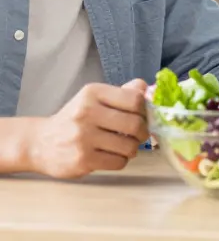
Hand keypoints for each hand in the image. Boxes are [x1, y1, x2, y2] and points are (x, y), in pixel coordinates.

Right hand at [26, 80, 149, 178]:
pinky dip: (121, 160)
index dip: (144, 110)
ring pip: (129, 146)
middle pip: (135, 124)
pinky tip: (112, 155)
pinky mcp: (82, 160)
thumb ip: (122, 93)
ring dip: (132, 148)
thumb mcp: (94, 99)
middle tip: (138, 134)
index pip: (135, 99)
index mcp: (92, 93)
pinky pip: (119, 162)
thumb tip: (147, 88)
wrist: (40, 143)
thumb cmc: (75, 119)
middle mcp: (86, 113)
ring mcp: (83, 138)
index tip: (142, 116)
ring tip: (123, 145)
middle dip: (143, 132)